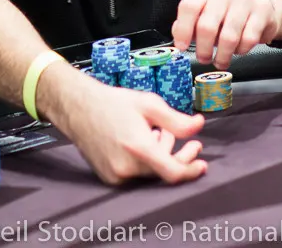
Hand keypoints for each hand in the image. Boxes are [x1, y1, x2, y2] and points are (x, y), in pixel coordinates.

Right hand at [57, 72, 205, 185]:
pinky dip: (146, 161)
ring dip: (162, 155)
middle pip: (163, 172)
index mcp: (138, 148)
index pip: (172, 173)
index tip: (202, 164)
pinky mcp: (109, 178)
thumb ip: (176, 120)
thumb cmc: (114, 103)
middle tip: (192, 143)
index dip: (190, 171)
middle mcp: (126, 167)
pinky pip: (136, 174)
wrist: (79, 108)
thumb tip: (199, 125)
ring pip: (150, 173)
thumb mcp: (149, 104)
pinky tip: (144, 141)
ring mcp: (115, 176)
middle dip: (180, 156)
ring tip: (160, 134)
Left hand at [172, 0, 281, 67]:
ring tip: (221, 60)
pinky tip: (239, 49)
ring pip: (229, 36)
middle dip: (204, 49)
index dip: (183, 29)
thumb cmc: (226, 15)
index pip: (189, 6)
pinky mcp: (261, 10)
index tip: (182, 47)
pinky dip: (241, 50)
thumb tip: (178, 37)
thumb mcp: (204, 15)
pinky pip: (248, 39)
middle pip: (207, 25)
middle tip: (204, 59)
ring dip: (223, 55)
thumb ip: (188, 24)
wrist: (260, 9)